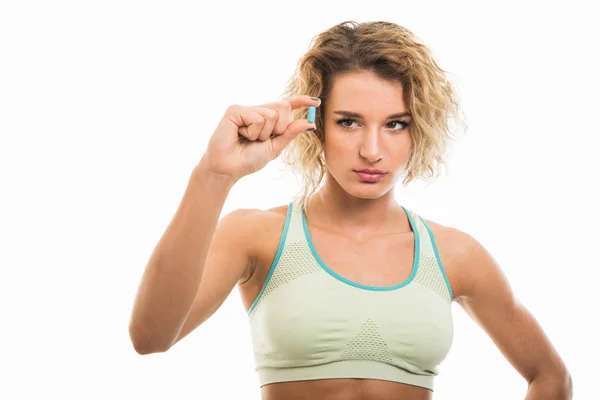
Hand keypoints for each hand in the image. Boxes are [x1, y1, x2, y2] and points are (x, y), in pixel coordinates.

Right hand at [201, 95, 319, 180]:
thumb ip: (290, 133)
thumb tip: (310, 123)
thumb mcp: (275, 147)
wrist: (228, 168)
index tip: (316, 102)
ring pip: (271, 114)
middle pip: (284, 107)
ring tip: (248, 139)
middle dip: (279, 128)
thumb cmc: (248, 160)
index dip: (301, 101)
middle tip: (262, 139)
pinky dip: (252, 131)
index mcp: (267, 118)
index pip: (286, 106)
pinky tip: (239, 135)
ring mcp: (246, 109)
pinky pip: (257, 118)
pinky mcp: (235, 110)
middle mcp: (257, 110)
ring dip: (263, 134)